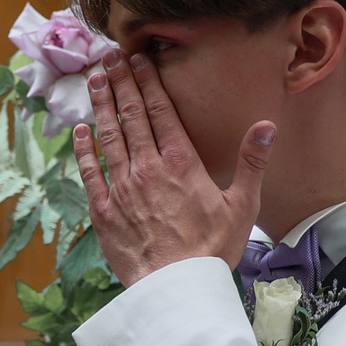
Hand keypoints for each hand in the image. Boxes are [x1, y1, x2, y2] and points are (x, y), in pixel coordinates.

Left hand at [75, 53, 274, 286]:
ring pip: (107, 138)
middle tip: (109, 58)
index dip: (148, 83)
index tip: (138, 60)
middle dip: (120, 83)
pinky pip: (90, 173)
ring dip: (100, 106)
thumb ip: (251, 162)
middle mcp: (147, 169)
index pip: (161, 112)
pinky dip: (83, 150)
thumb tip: (267, 125)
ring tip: (94, 80)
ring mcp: (122, 188)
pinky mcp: (104, 211)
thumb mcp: (242, 205)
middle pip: (131, 117)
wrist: (176, 288)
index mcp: (181, 163)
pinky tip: (78, 131)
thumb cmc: (212, 250)